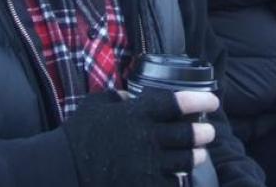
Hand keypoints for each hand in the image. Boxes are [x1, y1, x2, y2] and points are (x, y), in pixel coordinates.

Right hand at [63, 89, 217, 186]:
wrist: (62, 169)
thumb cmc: (78, 134)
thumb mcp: (96, 105)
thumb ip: (117, 99)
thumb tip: (129, 97)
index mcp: (137, 114)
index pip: (177, 103)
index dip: (199, 100)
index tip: (212, 101)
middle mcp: (147, 138)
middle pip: (188, 133)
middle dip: (204, 132)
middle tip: (208, 132)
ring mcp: (148, 166)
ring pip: (186, 160)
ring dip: (196, 155)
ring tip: (199, 153)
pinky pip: (172, 183)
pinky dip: (179, 178)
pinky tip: (180, 176)